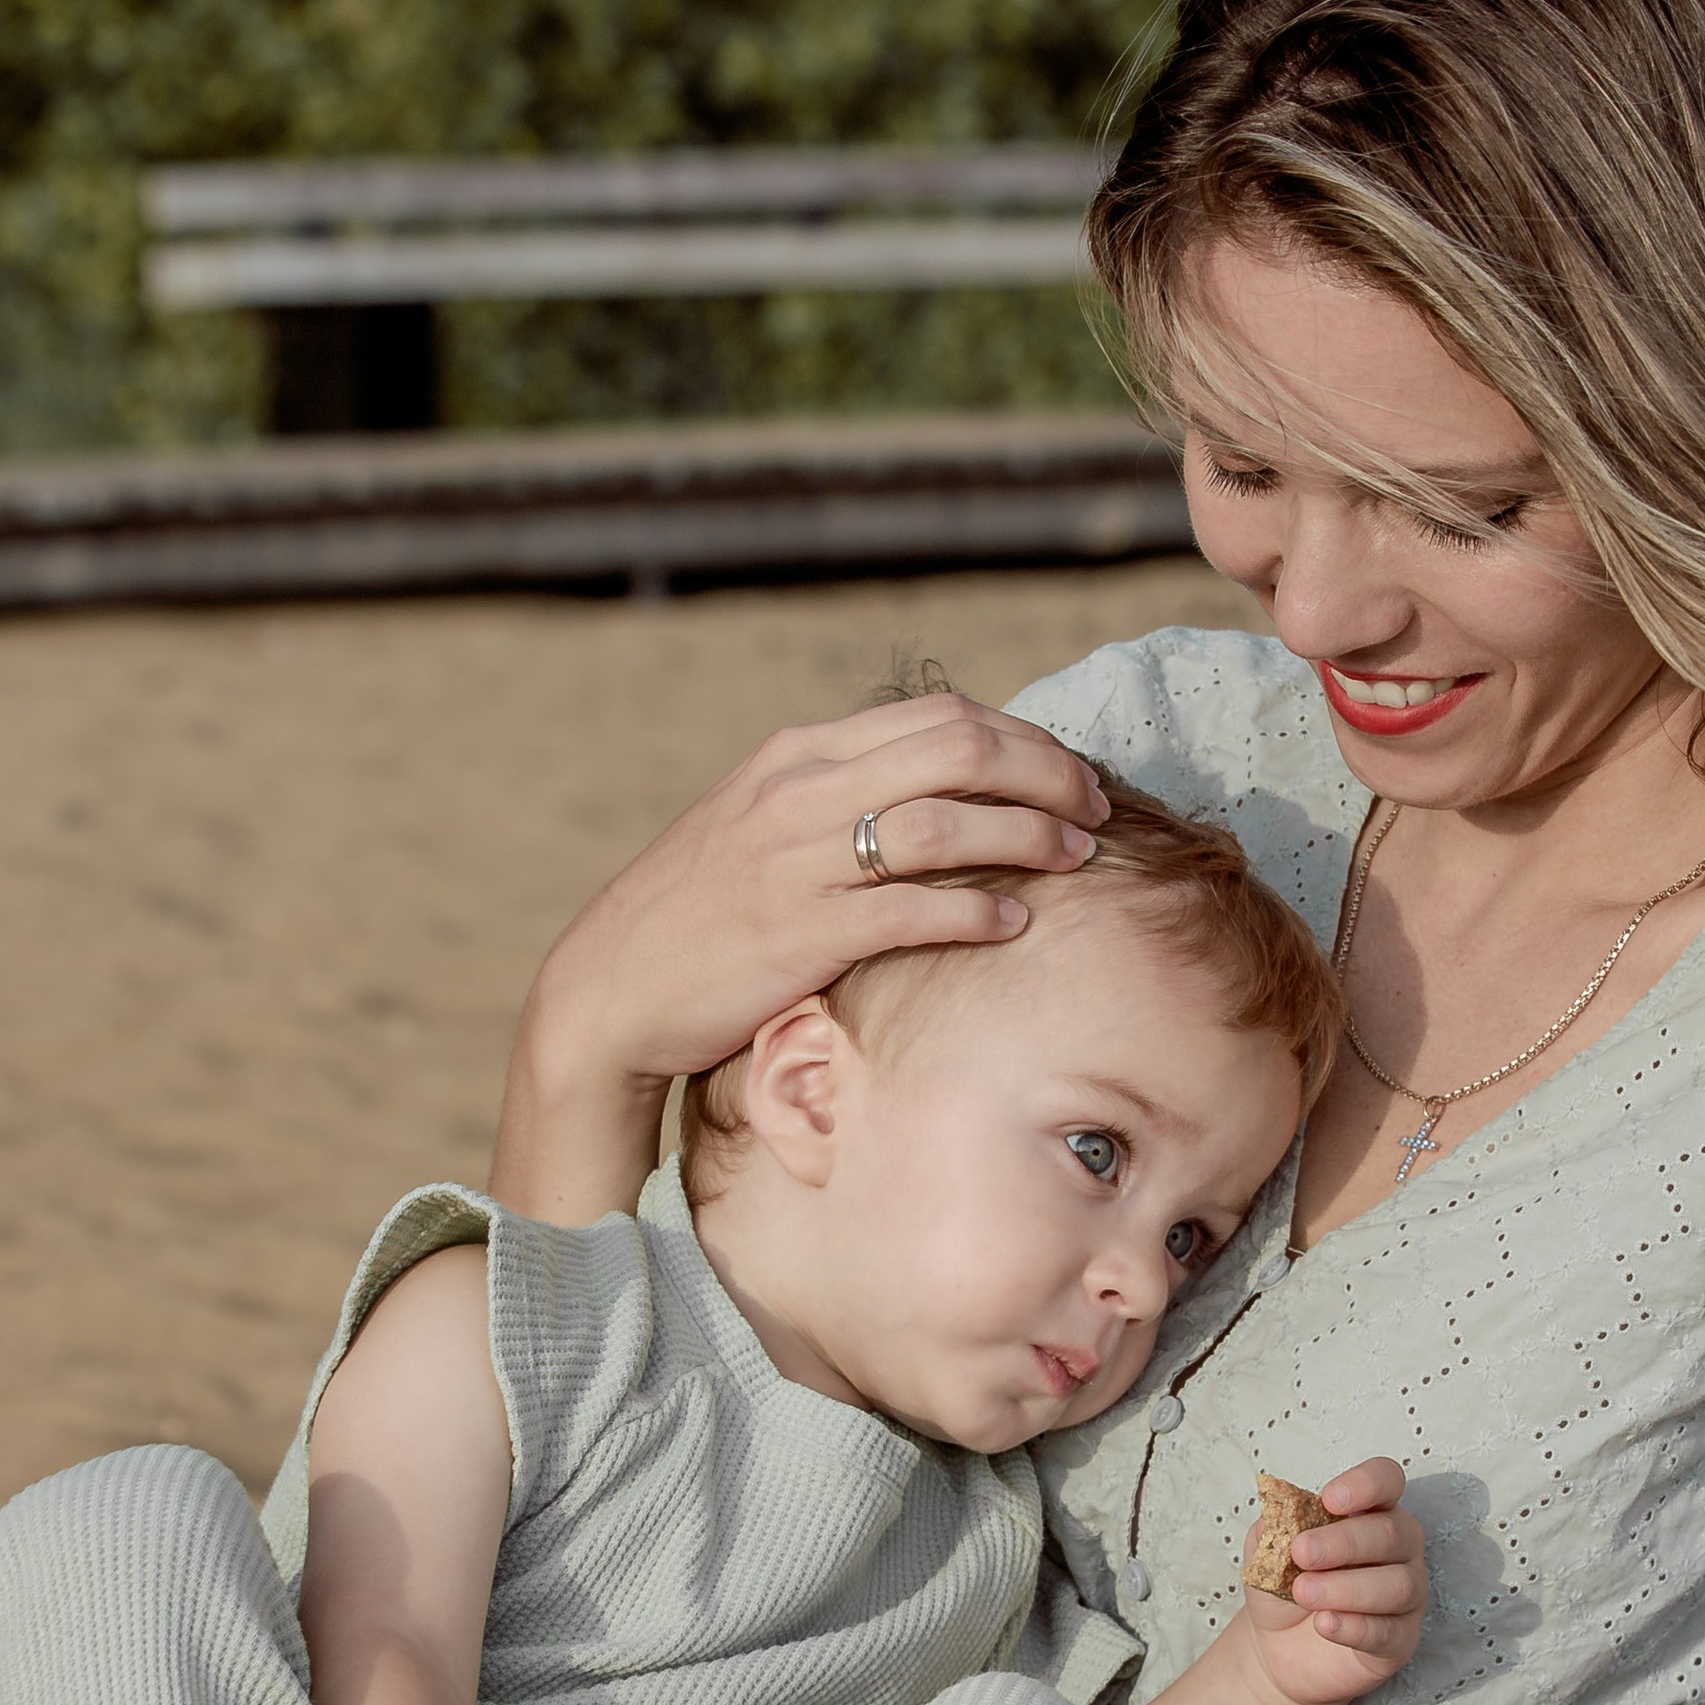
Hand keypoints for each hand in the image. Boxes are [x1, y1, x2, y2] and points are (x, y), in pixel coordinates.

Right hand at [495, 693, 1112, 1218]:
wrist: (610, 988)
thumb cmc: (698, 914)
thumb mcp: (759, 824)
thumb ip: (838, 796)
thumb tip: (935, 788)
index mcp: (796, 756)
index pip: (938, 717)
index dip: (1023, 740)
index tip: (1068, 773)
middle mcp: (799, 793)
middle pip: (957, 751)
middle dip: (1044, 774)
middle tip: (1093, 808)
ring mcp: (798, 862)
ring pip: (944, 822)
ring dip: (1025, 836)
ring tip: (1076, 857)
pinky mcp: (801, 934)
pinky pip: (911, 910)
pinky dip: (974, 909)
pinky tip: (1013, 920)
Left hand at [1238, 1456, 1428, 1704]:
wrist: (1279, 1645)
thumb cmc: (1284, 1584)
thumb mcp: (1268, 1551)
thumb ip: (1275, 1528)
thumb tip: (1279, 1512)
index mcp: (1371, 1512)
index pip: (1386, 1480)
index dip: (1365, 1484)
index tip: (1328, 1500)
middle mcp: (1400, 1548)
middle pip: (1392, 1533)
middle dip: (1344, 1542)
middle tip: (1301, 1554)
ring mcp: (1407, 1595)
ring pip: (1397, 1585)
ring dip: (1346, 1587)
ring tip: (1302, 1593)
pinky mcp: (1401, 1639)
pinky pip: (1389, 1632)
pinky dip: (1355, 1627)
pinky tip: (1324, 1624)